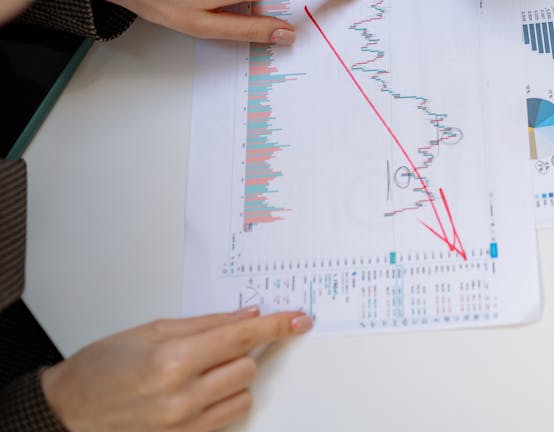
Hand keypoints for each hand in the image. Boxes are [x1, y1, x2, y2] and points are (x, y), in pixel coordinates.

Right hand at [40, 307, 311, 431]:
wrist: (70, 411)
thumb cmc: (103, 367)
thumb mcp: (151, 330)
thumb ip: (206, 324)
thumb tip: (248, 316)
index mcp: (173, 359)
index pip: (242, 338)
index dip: (276, 326)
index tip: (298, 319)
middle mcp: (182, 395)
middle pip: (248, 367)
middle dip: (242, 351)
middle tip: (217, 345)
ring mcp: (184, 423)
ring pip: (244, 394)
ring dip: (234, 378)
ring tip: (202, 371)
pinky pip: (229, 416)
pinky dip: (225, 400)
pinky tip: (201, 390)